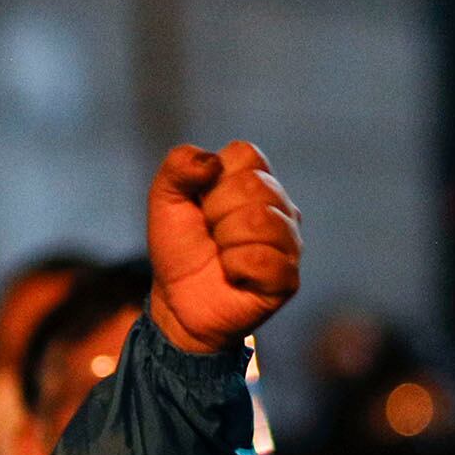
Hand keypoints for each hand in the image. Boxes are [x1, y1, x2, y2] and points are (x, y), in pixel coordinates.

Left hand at [148, 142, 302, 352]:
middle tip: (210, 235)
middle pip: (253, 186)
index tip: (202, 204)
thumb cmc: (179, 248)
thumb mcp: (165, 200)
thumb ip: (178, 166)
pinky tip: (232, 275)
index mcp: (256, 181)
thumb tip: (210, 162)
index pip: (246, 154)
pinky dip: (234, 267)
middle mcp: (280, 207)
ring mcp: (289, 242)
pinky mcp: (288, 277)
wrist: (176, 300)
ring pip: (259, 221)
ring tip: (220, 254)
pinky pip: (263, 259)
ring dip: (224, 240)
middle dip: (215, 213)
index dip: (213, 180)